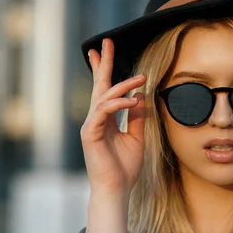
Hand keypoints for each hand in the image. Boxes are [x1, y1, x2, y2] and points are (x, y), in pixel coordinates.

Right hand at [80, 38, 146, 199]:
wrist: (116, 190)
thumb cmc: (124, 168)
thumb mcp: (136, 138)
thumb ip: (137, 117)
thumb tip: (140, 96)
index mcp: (105, 120)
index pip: (105, 91)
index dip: (105, 70)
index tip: (106, 51)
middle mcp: (95, 119)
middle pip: (99, 86)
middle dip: (103, 64)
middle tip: (107, 42)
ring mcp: (91, 126)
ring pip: (104, 96)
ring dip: (124, 85)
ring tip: (142, 78)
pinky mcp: (90, 133)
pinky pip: (103, 111)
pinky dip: (118, 103)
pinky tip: (131, 100)